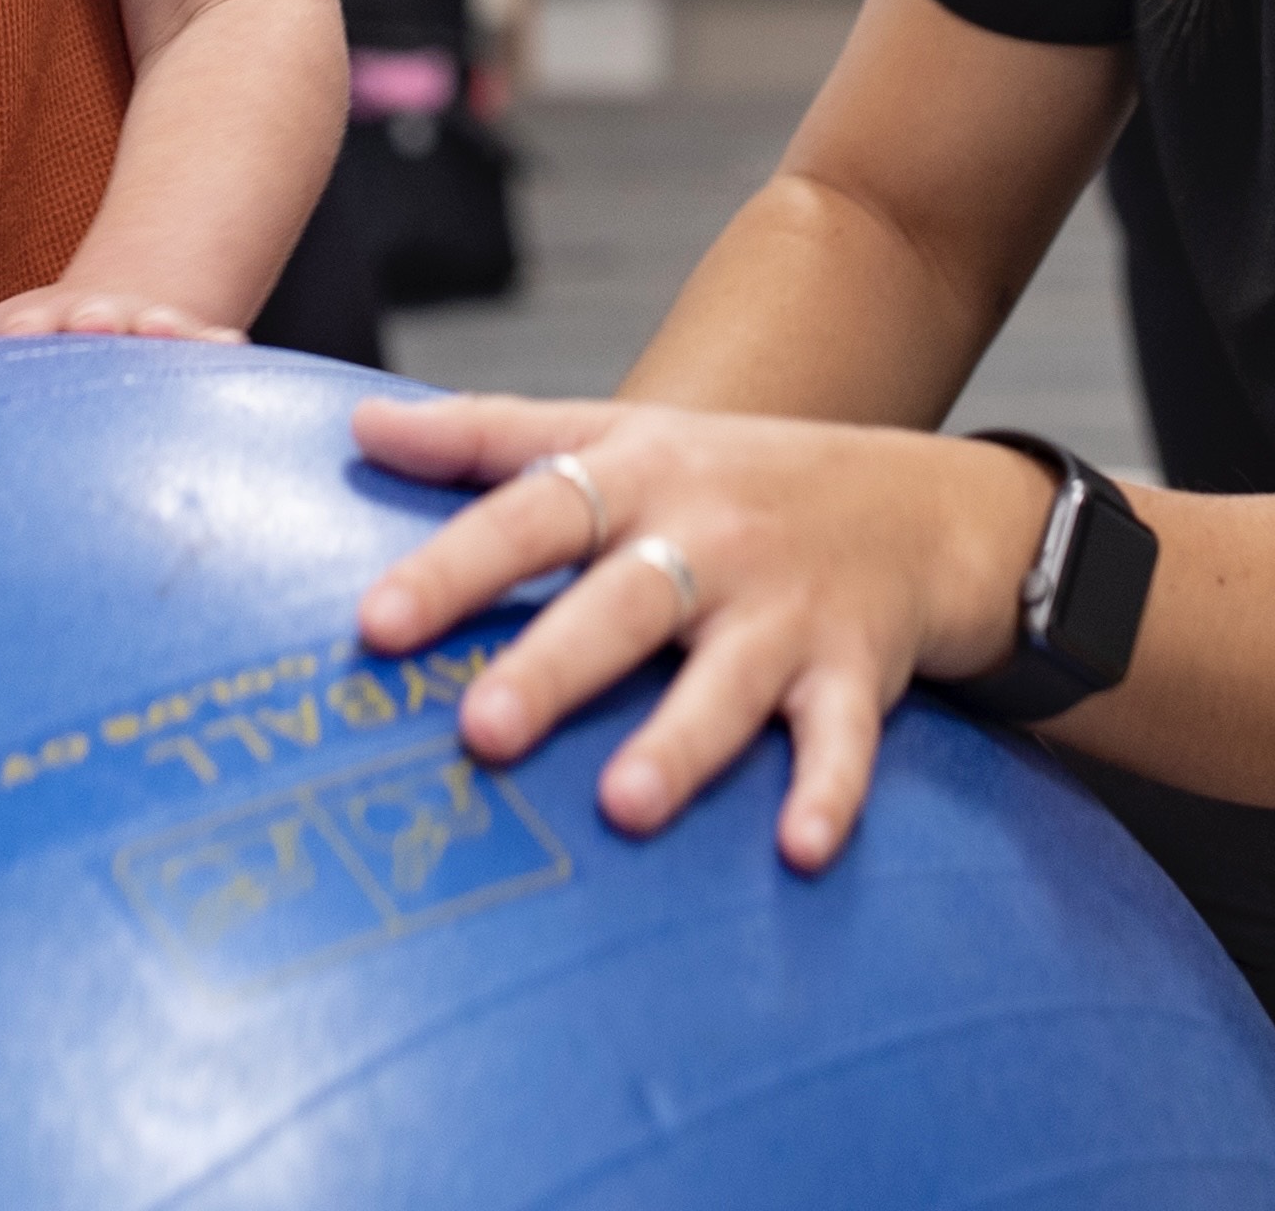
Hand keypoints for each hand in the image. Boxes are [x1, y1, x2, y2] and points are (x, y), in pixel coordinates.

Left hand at [0, 286, 246, 343]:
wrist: (101, 318)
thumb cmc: (35, 348)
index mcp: (36, 327)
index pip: (25, 327)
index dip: (24, 331)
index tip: (20, 332)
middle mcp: (90, 322)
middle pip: (91, 318)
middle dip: (91, 320)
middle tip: (91, 320)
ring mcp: (140, 329)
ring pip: (152, 326)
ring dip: (154, 327)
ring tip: (160, 326)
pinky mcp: (184, 344)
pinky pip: (205, 346)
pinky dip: (213, 346)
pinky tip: (229, 348)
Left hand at [349, 389, 1044, 872]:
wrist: (916, 499)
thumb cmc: (728, 478)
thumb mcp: (616, 432)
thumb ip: (486, 436)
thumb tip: (358, 425)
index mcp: (637, 477)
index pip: (532, 511)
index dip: (454, 567)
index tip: (376, 623)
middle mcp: (708, 539)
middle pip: (621, 603)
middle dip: (553, 665)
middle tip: (479, 730)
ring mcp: (785, 607)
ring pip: (727, 678)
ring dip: (681, 740)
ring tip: (625, 805)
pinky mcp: (857, 670)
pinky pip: (843, 737)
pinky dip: (829, 790)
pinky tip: (799, 849)